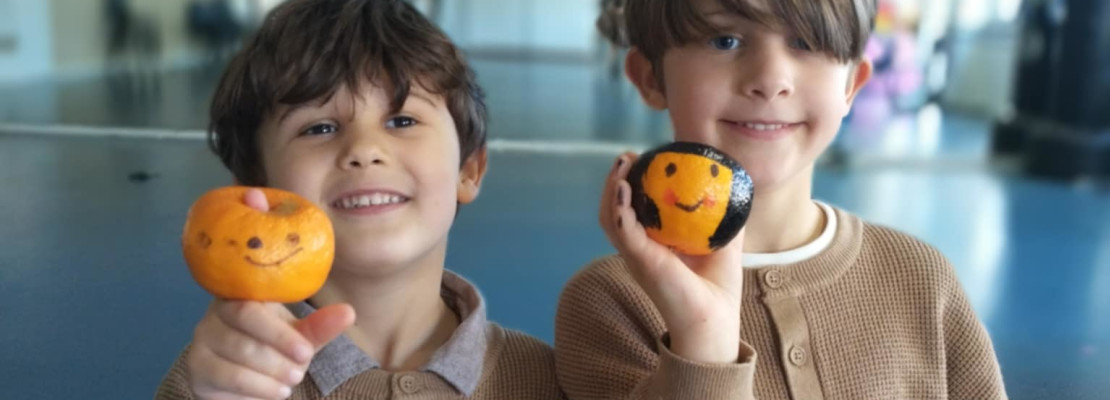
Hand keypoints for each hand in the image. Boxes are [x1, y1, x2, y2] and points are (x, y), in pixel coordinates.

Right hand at [185, 188, 354, 398]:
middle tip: (299, 372)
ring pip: (235, 363)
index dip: (279, 334)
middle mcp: (214, 316)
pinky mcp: (197, 369)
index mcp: (241, 297)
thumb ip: (320, 327)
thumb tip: (348, 312)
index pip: (251, 311)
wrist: (246, 374)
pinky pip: (224, 381)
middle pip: (243, 340)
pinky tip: (274, 392)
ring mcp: (201, 343)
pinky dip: (255, 390)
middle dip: (278, 360)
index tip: (306, 352)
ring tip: (289, 383)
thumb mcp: (299, 338)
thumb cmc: (274, 347)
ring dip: (268, 377)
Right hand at [599, 153, 745, 362]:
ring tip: (621, 165)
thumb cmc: (717, 286)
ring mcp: (635, 255)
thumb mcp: (724, 240)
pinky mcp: (640, 261)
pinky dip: (619, 209)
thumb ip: (724, 215)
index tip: (640, 159)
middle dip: (614, 180)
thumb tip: (735, 183)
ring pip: (610, 218)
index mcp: (651, 243)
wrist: (715, 318)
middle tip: (627, 157)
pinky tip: (623, 189)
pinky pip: (623, 231)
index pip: (631, 209)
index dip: (630, 183)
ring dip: (611, 190)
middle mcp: (637, 249)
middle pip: (612, 210)